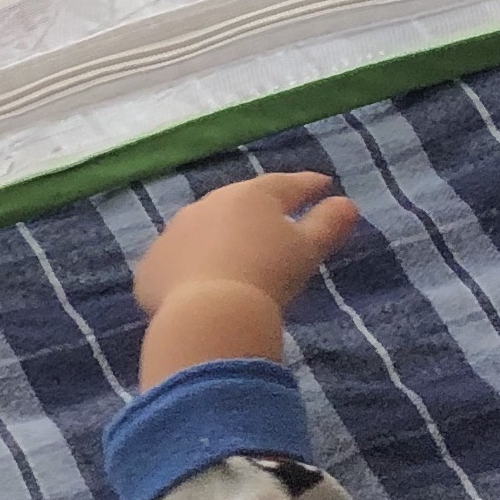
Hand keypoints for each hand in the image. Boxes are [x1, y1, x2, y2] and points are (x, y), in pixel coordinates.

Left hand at [134, 173, 361, 384]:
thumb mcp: (308, 251)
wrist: (210, 315)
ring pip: (201, 231)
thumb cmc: (268, 277)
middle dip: (256, 210)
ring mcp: (174, 235)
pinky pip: (174, 264)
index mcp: (251, 196)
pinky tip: (196, 287)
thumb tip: (348, 205)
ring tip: (231, 256)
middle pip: (238, 204)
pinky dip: (187, 270)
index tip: (323, 185)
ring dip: (217, 239)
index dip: (307, 186)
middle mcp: (208, 205)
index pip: (285, 185)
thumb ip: (329, 224)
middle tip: (272, 220)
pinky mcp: (151, 268)